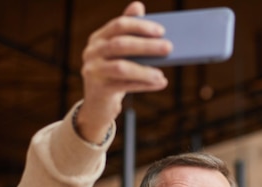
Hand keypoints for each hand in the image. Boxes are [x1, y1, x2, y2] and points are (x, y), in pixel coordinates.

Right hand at [77, 1, 171, 141]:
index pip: (119, 25)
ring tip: (162, 74)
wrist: (98, 102)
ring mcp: (94, 71)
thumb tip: (138, 5)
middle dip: (146, 46)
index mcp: (98, 38)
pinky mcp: (99, 89)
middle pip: (120, 45)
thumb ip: (128, 31)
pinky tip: (161, 82)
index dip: (140, 26)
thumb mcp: (119, 52)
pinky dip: (144, 84)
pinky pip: (124, 86)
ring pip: (121, 68)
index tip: (161, 31)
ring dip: (144, 71)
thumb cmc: (114, 73)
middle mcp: (92, 52)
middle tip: (168, 48)